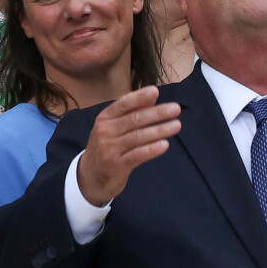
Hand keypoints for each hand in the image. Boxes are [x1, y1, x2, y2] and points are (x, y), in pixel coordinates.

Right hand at [77, 85, 180, 206]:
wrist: (90, 177)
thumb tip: (152, 96)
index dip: (139, 97)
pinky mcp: (116, 165)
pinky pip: (137, 155)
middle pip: (134, 119)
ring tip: (176, 125)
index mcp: (105, 118)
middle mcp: (105, 131)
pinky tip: (165, 145)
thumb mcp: (114, 127)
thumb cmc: (107, 146)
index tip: (156, 91)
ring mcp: (109, 148)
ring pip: (138, 136)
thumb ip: (133, 112)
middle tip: (176, 109)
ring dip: (159, 130)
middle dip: (157, 113)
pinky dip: (151, 149)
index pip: (123, 104)